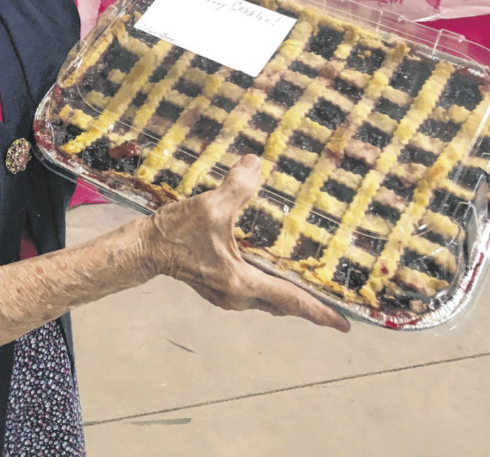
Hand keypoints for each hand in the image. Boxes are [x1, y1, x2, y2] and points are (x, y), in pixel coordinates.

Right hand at [143, 153, 349, 331]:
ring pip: (267, 300)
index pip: (290, 300)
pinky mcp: (216, 288)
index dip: (319, 312)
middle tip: (333, 302)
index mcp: (242, 283)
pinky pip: (253, 292)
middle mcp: (238, 296)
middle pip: (282, 304)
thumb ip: (237, 187)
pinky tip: (271, 269)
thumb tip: (256, 163)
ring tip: (308, 284)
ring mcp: (226, 295)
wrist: (144, 248)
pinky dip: (269, 286)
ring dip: (287, 295)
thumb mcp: (209, 207)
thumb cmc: (176, 233)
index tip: (345, 325)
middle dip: (308, 304)